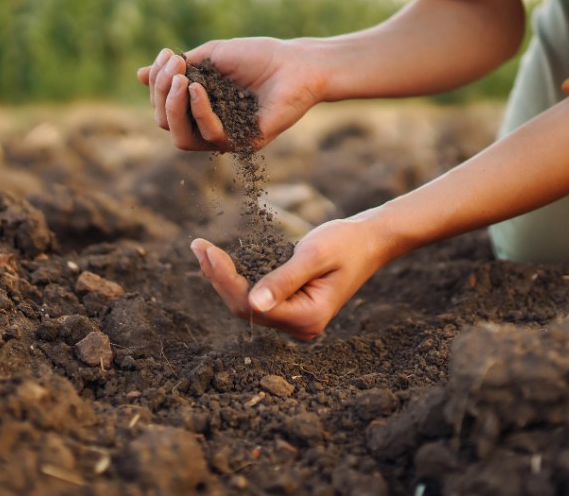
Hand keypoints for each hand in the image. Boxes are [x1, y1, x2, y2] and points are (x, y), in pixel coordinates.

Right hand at [136, 37, 324, 150]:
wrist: (297, 63)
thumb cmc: (258, 57)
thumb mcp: (211, 56)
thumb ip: (179, 69)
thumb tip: (138, 75)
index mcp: (199, 107)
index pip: (163, 106)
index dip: (157, 82)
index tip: (168, 54)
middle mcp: (209, 126)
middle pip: (166, 124)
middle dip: (161, 94)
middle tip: (174, 67)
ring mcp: (226, 137)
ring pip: (182, 138)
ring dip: (173, 107)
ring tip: (181, 79)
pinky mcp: (245, 143)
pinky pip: (211, 136)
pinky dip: (200, 111)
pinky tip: (198, 89)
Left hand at [188, 216, 388, 339]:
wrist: (370, 242)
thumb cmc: (345, 243)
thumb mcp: (313, 255)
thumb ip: (283, 280)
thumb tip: (253, 304)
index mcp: (308, 317)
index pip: (252, 306)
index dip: (224, 280)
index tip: (206, 250)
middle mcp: (301, 327)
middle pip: (246, 309)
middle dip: (219, 278)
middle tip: (198, 246)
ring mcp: (296, 321)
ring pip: (248, 305)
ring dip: (224, 279)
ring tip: (203, 250)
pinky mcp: (293, 309)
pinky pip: (258, 299)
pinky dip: (238, 280)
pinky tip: (221, 262)